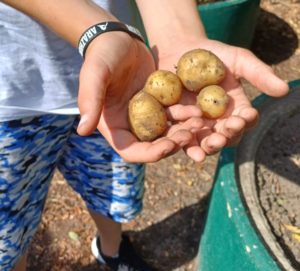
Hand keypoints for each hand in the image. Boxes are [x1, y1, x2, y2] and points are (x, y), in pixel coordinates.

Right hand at [76, 32, 202, 162]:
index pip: (131, 151)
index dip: (150, 154)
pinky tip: (198, 111)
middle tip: (189, 135)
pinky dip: (185, 116)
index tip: (168, 147)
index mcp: (114, 127)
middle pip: (153, 146)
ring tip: (198, 121)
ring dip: (183, 131)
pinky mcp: (159, 105)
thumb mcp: (94, 74)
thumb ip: (89, 100)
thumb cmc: (102, 55)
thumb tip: (82, 130)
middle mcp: (131, 126)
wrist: (118, 39)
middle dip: (172, 144)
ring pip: (167, 133)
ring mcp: (146, 116)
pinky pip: (174, 116)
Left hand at [156, 38, 288, 161]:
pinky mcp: (178, 125)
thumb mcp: (239, 60)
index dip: (246, 120)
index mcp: (235, 110)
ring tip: (209, 145)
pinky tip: (184, 144)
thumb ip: (259, 75)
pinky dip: (184, 143)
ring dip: (207, 146)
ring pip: (204, 142)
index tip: (247, 116)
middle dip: (226, 137)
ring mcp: (198, 125)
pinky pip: (181, 137)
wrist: (181, 50)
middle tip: (224, 136)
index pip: (244, 120)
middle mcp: (217, 122)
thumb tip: (284, 90)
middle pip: (225, 136)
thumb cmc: (213, 54)